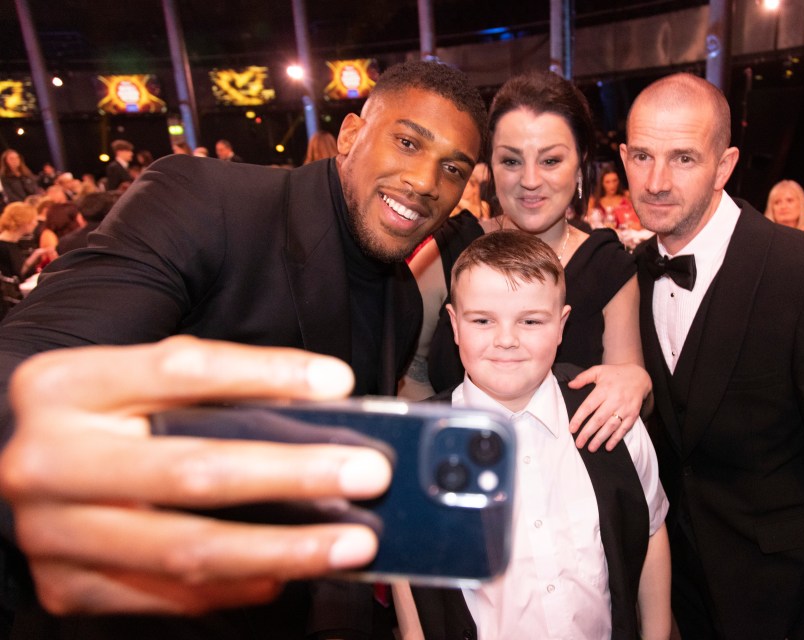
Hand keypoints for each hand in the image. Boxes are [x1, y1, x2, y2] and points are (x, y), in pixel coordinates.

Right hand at [0, 336, 390, 615]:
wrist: (1, 468)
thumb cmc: (88, 419)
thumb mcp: (128, 383)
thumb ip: (209, 389)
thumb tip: (319, 401)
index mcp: (68, 387)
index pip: (180, 370)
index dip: (265, 373)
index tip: (337, 382)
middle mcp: (49, 461)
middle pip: (191, 469)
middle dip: (293, 475)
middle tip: (367, 474)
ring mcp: (55, 533)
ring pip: (186, 549)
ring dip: (283, 549)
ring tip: (352, 543)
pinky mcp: (66, 586)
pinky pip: (166, 596)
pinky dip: (234, 587)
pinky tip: (284, 574)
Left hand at [567, 363, 652, 451]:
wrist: (639, 376)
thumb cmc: (615, 374)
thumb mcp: (599, 371)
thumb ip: (583, 377)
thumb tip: (570, 385)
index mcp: (604, 389)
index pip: (589, 406)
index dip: (579, 418)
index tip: (572, 429)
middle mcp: (615, 399)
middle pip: (599, 419)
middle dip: (588, 433)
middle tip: (579, 443)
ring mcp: (625, 408)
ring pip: (611, 426)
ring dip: (600, 438)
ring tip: (591, 448)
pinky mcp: (633, 414)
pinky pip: (624, 429)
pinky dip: (616, 438)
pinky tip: (608, 446)